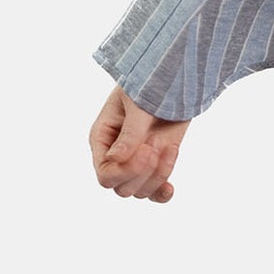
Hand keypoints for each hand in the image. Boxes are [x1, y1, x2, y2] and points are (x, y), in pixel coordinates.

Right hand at [90, 84, 189, 202]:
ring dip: (158, 174)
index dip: (126, 170)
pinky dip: (162, 193)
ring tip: (168, 146)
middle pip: (122, 188)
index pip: (105, 174)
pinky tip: (170, 187)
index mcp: (102, 138)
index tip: (147, 149)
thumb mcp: (137, 104)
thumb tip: (116, 159)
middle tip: (157, 142)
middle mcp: (115, 155)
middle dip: (144, 171)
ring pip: (139, 191)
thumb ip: (130, 131)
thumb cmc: (147, 84)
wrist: (172, 80)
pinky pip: (153, 193)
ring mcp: (135, 163)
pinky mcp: (155, 165)